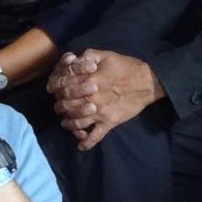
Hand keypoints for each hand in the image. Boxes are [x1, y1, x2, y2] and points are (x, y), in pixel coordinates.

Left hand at [47, 49, 163, 150]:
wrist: (146, 81)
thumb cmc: (125, 66)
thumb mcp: (104, 55)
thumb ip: (86, 56)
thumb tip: (72, 61)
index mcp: (87, 80)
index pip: (63, 88)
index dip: (56, 90)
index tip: (55, 92)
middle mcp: (90, 98)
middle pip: (67, 106)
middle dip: (60, 107)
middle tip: (59, 108)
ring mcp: (99, 113)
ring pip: (77, 123)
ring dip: (69, 125)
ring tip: (66, 124)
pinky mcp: (109, 123)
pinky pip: (95, 136)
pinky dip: (86, 143)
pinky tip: (81, 146)